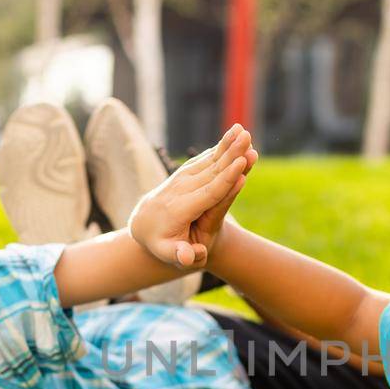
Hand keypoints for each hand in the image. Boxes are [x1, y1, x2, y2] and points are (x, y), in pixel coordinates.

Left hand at [128, 125, 256, 268]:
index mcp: (179, 210)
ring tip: (243, 130)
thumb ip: (180, 256)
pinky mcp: (185, 173)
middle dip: (230, 154)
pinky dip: (218, 147)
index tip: (241, 164)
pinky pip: (203, 158)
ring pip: (207, 160)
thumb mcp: (167, 254)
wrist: (141, 224)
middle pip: (210, 171)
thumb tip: (191, 257)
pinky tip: (232, 136)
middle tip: (247, 137)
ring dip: (226, 144)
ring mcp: (181, 179)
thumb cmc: (159, 243)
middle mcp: (180, 190)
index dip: (225, 179)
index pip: (207, 193)